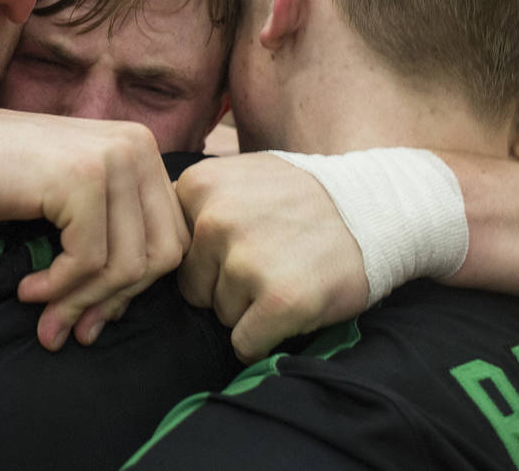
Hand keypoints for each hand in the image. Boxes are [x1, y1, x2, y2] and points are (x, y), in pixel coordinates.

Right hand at [0, 106, 189, 350]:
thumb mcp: (70, 205)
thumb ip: (108, 239)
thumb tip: (120, 311)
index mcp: (143, 151)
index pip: (171, 238)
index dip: (135, 288)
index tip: (91, 314)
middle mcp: (137, 147)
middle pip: (160, 255)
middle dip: (113, 301)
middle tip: (71, 327)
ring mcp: (112, 158)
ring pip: (126, 265)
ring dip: (81, 303)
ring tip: (46, 318)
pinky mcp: (80, 178)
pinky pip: (88, 261)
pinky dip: (59, 288)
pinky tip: (28, 289)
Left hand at [175, 153, 368, 363]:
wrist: (380, 209)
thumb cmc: (303, 197)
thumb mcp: (239, 174)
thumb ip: (192, 200)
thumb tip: (137, 232)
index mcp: (197, 186)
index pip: (171, 251)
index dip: (204, 258)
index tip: (240, 245)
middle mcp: (214, 220)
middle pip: (192, 286)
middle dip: (224, 285)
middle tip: (271, 259)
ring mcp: (245, 260)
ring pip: (221, 315)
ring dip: (251, 309)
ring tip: (288, 272)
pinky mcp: (279, 300)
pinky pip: (245, 344)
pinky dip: (267, 338)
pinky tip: (294, 306)